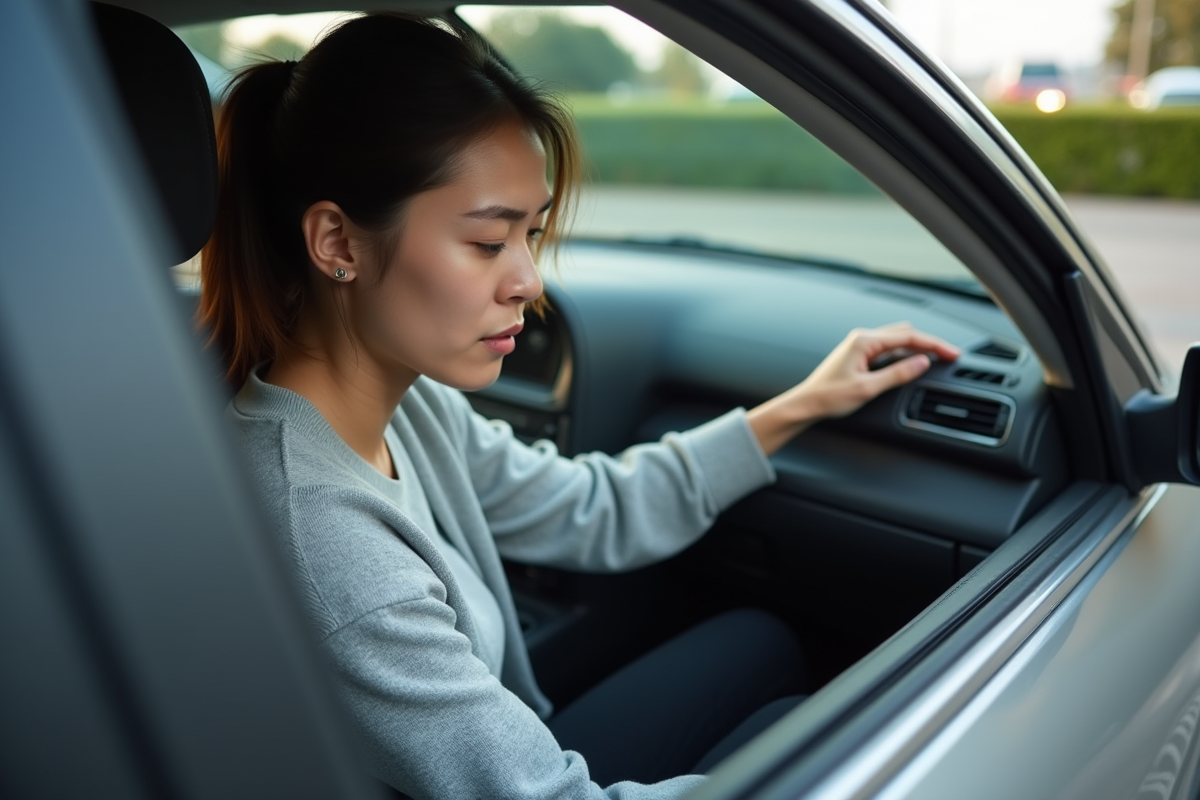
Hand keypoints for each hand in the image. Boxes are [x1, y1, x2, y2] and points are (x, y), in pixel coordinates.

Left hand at [746, 323, 959, 455]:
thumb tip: (922, 362)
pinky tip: (914, 360)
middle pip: (905, 334)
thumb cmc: (828, 397)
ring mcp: (860, 345)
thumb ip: (898, 374)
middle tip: (949, 355)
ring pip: (898, 339)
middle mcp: (862, 338)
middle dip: (929, 343)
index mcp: (864, 340)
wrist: (806, 404)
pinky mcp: (859, 354)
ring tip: (937, 356)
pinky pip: (889, 348)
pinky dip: (905, 352)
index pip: (909, 336)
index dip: (934, 344)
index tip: (952, 353)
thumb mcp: (867, 388)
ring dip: (918, 346)